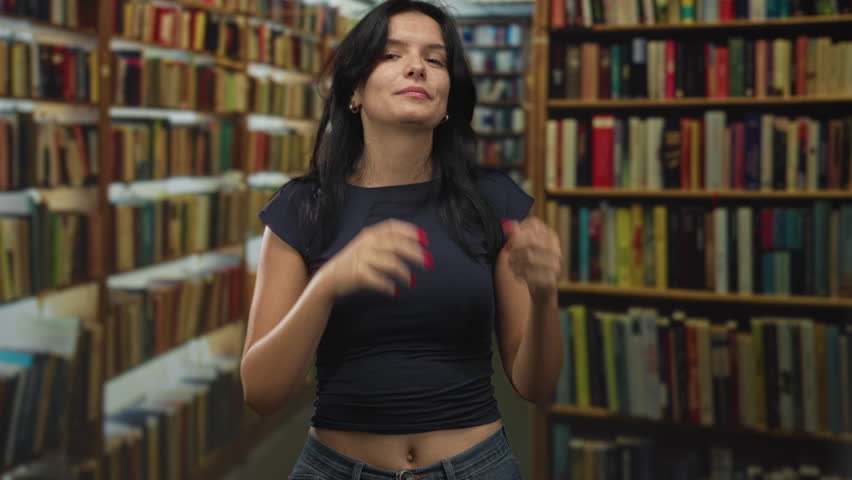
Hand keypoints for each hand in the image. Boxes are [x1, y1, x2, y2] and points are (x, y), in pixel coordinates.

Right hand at [317, 219, 431, 297]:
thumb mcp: (368, 244)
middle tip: (428, 262)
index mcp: (371, 233)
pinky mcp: (358, 273)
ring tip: (412, 281)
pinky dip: (388, 286)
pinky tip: (395, 291)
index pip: (393, 227)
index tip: (425, 240)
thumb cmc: (356, 261)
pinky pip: (378, 279)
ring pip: (390, 262)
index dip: (411, 231)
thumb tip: (415, 245)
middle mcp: (367, 242)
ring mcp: (362, 257)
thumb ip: (387, 241)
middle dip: (415, 252)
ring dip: (404, 272)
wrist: (331, 276)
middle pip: (396, 244)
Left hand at [502, 217, 561, 300]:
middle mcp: (557, 250)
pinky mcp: (552, 281)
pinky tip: (517, 276)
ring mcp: (556, 267)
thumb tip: (509, 225)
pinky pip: (531, 275)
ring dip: (515, 263)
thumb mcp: (523, 250)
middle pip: (531, 241)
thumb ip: (517, 237)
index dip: (519, 230)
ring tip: (511, 267)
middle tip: (508, 255)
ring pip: (530, 258)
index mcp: (551, 238)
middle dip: (515, 248)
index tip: (510, 240)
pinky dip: (520, 274)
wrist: (542, 293)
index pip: (534, 224)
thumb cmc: (531, 268)